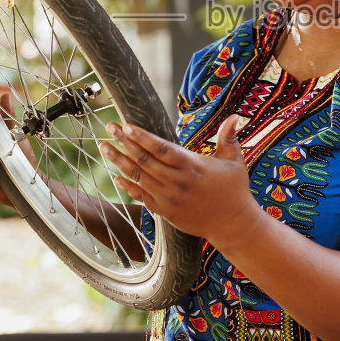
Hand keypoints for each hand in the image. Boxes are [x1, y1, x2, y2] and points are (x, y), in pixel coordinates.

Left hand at [102, 117, 265, 250]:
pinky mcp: (166, 212)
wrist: (232, 224)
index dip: (143, 137)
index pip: (162, 149)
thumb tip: (235, 116)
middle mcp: (178, 182)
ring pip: (139, 177)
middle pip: (145, 160)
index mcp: (193, 166)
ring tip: (104, 147)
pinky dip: (128, 187)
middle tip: (110, 127)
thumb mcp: (235, 161)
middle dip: (124, 142)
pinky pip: (142, 197)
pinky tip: (116, 176)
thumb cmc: (234, 189)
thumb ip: (228, 137)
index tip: (126, 126)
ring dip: (120, 161)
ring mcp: (170, 198)